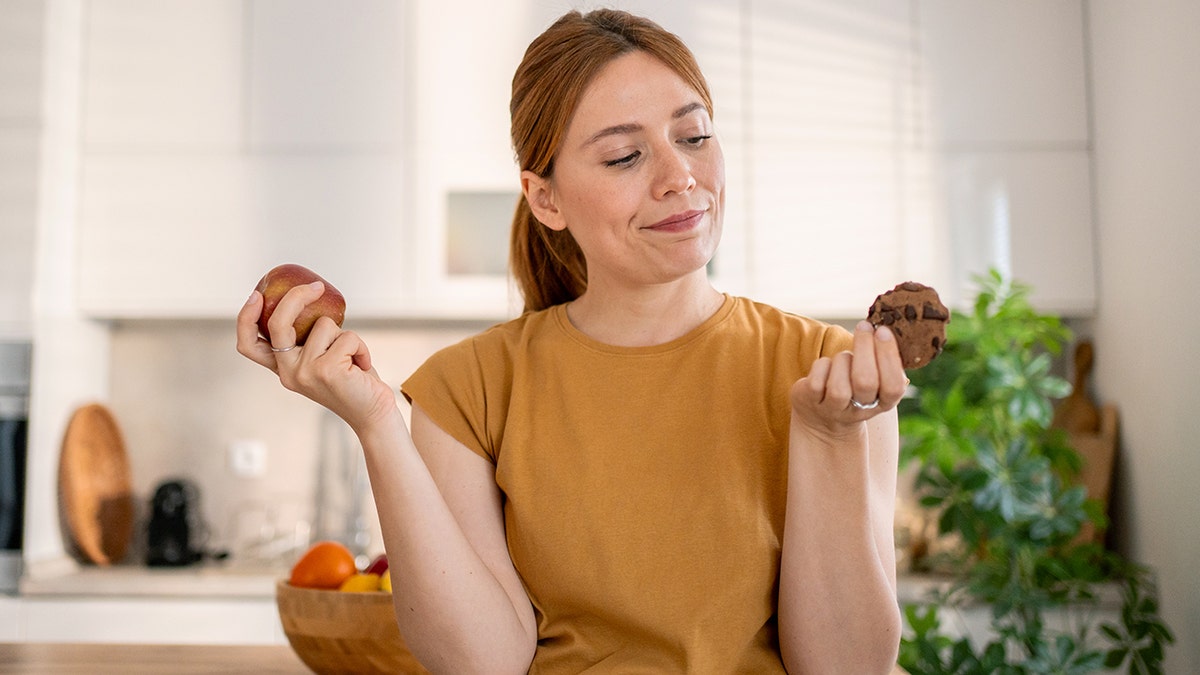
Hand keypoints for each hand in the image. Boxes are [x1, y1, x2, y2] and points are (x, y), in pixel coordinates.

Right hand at [236, 284, 395, 432]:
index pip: (249, 344)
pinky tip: (362, 366)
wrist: (373, 414)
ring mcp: (306, 372)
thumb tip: (309, 299)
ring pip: (324, 325)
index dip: (245, 318)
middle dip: (295, 297)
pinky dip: (361, 347)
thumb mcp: (322, 359)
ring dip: (346, 335)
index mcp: (283, 368)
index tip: (257, 295)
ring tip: (353, 358)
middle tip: (317, 287)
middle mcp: (289, 372)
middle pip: (277, 323)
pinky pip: (347, 337)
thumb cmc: (352, 382)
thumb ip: (309, 341)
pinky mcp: (327, 370)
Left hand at [789, 321, 906, 440]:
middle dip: (864, 348)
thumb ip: (882, 359)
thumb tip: (883, 328)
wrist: (822, 417)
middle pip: (865, 381)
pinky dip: (821, 366)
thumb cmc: (853, 386)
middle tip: (864, 326)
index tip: (882, 330)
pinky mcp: (811, 402)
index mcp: (883, 403)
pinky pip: (816, 381)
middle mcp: (860, 410)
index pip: (894, 386)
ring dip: (843, 360)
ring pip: (839, 385)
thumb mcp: (873, 378)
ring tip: (844, 358)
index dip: (889, 357)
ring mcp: (834, 410)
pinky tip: (826, 367)